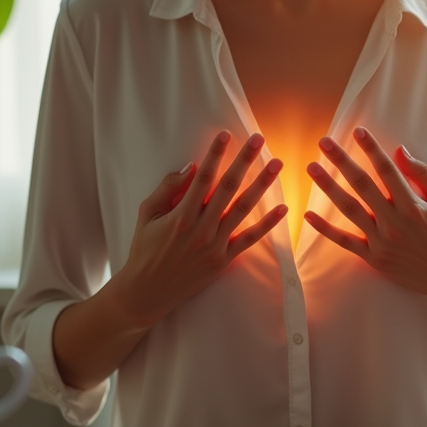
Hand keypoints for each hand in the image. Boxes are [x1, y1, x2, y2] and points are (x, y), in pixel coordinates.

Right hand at [115, 130, 285, 326]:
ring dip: (262, 184)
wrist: (147, 291)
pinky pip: (249, 239)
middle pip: (227, 187)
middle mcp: (201, 229)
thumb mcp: (146, 215)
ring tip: (276, 164)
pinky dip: (268, 224)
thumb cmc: (144, 249)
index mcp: (180, 215)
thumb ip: (167, 189)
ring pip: (243, 209)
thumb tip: (190, 167)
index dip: (215, 154)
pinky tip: (283, 208)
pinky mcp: (223, 260)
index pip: (202, 177)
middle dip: (244, 161)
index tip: (226, 135)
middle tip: (258, 139)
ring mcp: (215, 245)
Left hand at [305, 127, 426, 312]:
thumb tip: (400, 151)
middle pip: (362, 185)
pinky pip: (346, 242)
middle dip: (342, 161)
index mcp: (414, 206)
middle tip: (324, 142)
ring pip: (349, 209)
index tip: (358, 131)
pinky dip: (326, 230)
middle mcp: (395, 223)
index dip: (371, 149)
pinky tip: (308, 215)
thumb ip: (424, 175)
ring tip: (312, 168)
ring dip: (328, 187)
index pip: (387, 170)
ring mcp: (383, 242)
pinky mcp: (375, 259)